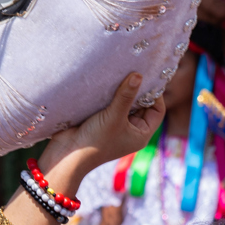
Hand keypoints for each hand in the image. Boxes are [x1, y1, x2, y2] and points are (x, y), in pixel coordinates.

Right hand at [39, 74, 165, 182]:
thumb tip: (138, 75)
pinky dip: (111, 93)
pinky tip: (108, 81)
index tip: (147, 77)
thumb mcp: (114, 116)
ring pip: (126, 102)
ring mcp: (116, 125)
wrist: (67, 154)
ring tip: (122, 72)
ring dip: (123, 90)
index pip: (157, 111)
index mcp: (141, 134)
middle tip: (134, 70)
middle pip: (142, 105)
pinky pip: (111, 103)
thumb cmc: (96, 140)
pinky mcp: (101, 120)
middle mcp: (131, 130)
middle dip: (138, 89)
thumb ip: (126, 95)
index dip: (156, 95)